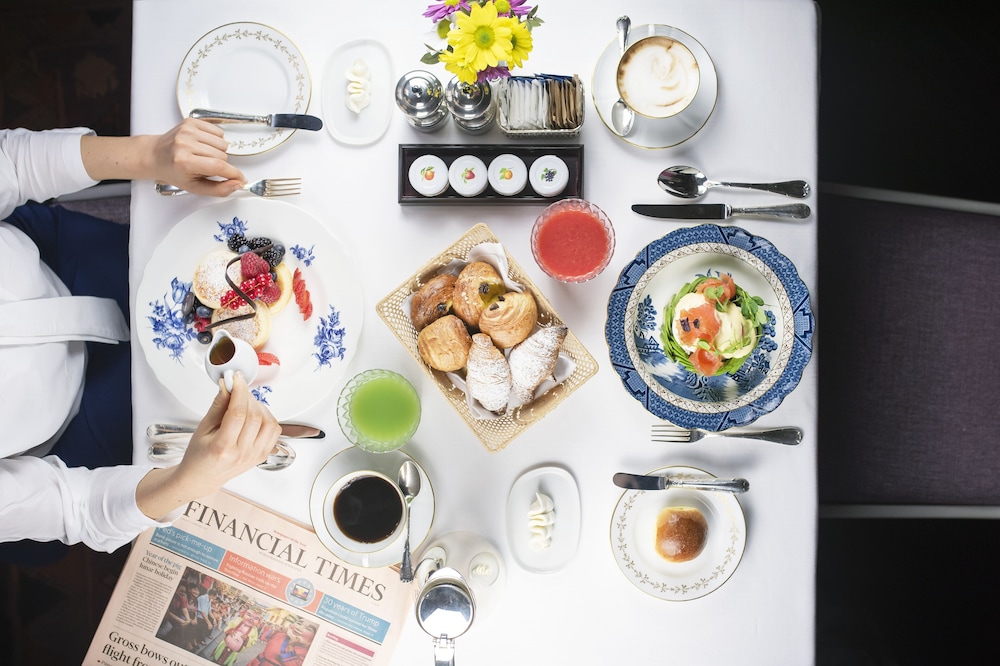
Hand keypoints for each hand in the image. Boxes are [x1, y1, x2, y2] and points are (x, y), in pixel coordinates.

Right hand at [135, 373, 279, 519]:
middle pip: (255, 416)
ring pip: (269, 423)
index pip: (238, 413)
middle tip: (238, 390)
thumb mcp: (202, 428)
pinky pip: (274, 432)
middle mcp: (242, 453)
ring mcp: (254, 456)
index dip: (240, 391)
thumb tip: (227, 386)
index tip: (236, 379)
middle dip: (248, 397)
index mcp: (222, 447)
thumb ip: (217, 406)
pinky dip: (268, 418)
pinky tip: (255, 415)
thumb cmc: (199, 455)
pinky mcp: (262, 456)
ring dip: (260, 407)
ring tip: (246, 404)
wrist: (203, 477)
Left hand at [150, 117, 245, 196]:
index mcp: (185, 162)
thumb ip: (219, 189)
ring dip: (217, 152)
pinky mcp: (191, 122)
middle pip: (222, 155)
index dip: (234, 174)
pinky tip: (203, 145)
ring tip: (203, 156)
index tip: (241, 179)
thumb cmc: (173, 171)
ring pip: (222, 143)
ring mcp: (188, 130)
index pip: (219, 166)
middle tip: (205, 166)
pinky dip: (215, 140)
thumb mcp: (195, 187)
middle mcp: (185, 143)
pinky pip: (218, 132)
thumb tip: (238, 184)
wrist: (155, 155)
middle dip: (219, 164)